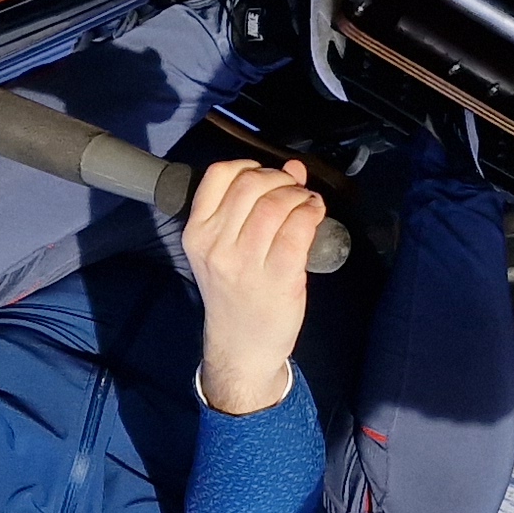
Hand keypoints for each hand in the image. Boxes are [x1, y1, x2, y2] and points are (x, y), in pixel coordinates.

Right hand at [181, 157, 322, 414]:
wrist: (241, 346)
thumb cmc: (235, 294)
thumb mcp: (225, 250)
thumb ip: (251, 207)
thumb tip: (292, 167)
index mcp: (197, 233)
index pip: (218, 176)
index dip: (249, 166)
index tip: (266, 178)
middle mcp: (216, 245)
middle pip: (251, 185)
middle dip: (280, 179)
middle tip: (293, 192)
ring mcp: (245, 262)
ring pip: (276, 204)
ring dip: (299, 195)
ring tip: (307, 203)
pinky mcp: (277, 276)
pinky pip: (297, 229)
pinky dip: (312, 213)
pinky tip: (316, 214)